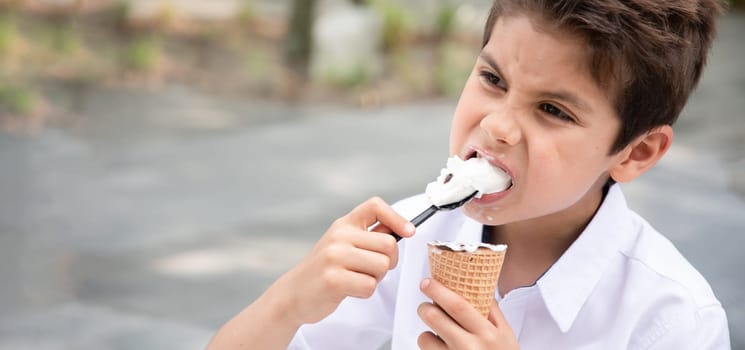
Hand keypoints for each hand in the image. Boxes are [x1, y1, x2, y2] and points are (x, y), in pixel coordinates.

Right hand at [275, 197, 414, 325]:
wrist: (293, 293)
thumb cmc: (325, 270)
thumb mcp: (342, 244)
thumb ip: (367, 237)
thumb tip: (402, 230)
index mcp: (343, 224)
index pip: (375, 206)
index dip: (397, 218)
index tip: (408, 232)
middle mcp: (338, 236)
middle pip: (388, 244)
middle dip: (389, 262)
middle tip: (373, 270)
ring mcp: (334, 257)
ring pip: (381, 266)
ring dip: (376, 279)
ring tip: (357, 279)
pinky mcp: (333, 279)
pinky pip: (369, 286)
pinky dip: (365, 292)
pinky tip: (349, 290)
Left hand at [417, 278, 518, 349]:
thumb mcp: (506, 334)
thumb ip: (492, 311)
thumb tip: (477, 285)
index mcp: (487, 334)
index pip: (458, 306)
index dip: (439, 291)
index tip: (427, 283)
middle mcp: (470, 348)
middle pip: (435, 318)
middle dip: (425, 308)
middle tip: (426, 306)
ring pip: (425, 339)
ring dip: (426, 333)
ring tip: (439, 336)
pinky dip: (431, 349)